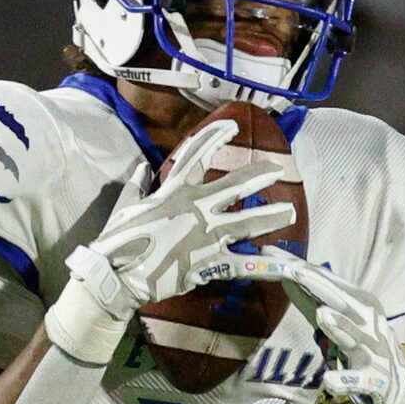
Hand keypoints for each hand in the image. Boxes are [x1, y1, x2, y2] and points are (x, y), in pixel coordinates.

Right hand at [45, 122, 296, 361]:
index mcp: (175, 191)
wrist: (117, 276)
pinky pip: (241, 264)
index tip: (232, 126)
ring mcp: (207, 235)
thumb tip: (140, 169)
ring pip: (247, 222)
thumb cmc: (116, 242)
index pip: (197, 155)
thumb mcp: (124, 208)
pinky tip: (282, 264)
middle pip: (236, 186)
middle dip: (259, 174)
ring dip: (270, 216)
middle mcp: (197, 208)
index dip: (215, 137)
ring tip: (288, 212)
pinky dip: (260, 266)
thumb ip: (136, 187)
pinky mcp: (209, 262)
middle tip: (276, 169)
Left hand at [236, 255, 404, 403]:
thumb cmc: (358, 345)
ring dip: (339, 326)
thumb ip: (309, 300)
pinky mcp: (374, 379)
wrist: (392, 384)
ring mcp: (371, 350)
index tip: (272, 256)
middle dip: (317, 285)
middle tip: (293, 270)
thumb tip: (284, 274)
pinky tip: (330, 380)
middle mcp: (365, 321)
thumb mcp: (332, 319)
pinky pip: (358, 380)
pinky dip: (345, 380)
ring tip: (322, 315)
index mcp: (356, 304)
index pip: (324, 282)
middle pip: (340, 301)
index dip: (299, 268)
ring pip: (353, 336)